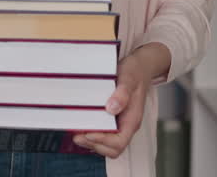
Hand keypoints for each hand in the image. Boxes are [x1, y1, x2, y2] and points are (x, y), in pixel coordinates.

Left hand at [74, 43, 169, 157]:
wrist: (140, 68)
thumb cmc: (135, 73)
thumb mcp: (128, 79)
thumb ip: (122, 94)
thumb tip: (112, 109)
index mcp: (132, 119)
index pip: (119, 142)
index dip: (103, 141)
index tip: (88, 133)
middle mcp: (127, 125)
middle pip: (113, 149)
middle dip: (94, 145)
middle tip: (77, 136)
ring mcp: (120, 123)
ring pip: (107, 145)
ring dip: (92, 143)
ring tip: (76, 134)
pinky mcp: (113, 120)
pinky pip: (104, 135)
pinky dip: (92, 136)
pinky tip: (81, 128)